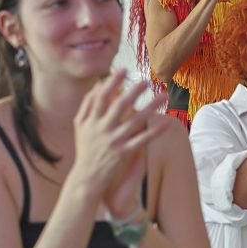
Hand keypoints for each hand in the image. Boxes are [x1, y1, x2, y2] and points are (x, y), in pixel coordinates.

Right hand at [71, 70, 170, 207]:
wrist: (86, 177)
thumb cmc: (85, 148)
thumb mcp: (80, 126)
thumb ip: (87, 105)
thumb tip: (98, 85)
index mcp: (91, 120)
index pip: (102, 97)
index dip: (112, 82)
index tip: (124, 70)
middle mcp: (102, 129)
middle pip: (120, 106)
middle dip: (134, 92)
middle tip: (147, 81)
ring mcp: (114, 141)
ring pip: (135, 121)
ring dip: (151, 107)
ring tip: (164, 95)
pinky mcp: (124, 153)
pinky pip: (142, 140)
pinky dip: (154, 131)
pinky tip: (166, 122)